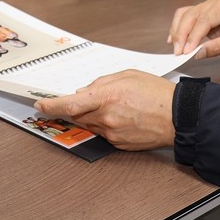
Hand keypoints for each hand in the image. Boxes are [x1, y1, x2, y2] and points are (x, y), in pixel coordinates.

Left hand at [34, 70, 175, 150]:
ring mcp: (112, 133)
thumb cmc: (157, 93)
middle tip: (90, 99)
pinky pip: (103, 133)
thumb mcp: (128, 75)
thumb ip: (102, 82)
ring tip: (116, 106)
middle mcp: (106, 117)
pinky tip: (124, 117)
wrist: (179, 117)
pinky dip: (106, 125)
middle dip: (77, 107)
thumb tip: (84, 91)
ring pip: (90, 124)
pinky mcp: (119, 144)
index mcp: (107, 96)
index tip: (40, 104)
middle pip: (78, 115)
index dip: (52, 105)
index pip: (70, 104)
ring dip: (94, 116)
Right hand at [168, 0, 219, 57]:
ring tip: (175, 47)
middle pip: (190, 15)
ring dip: (177, 31)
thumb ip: (216, 48)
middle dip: (182, 34)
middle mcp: (214, 2)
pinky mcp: (204, 13)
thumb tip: (196, 54)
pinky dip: (179, 27)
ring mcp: (208, 6)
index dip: (193, 36)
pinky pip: (187, 17)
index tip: (186, 52)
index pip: (203, 20)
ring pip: (185, 14)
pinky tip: (174, 39)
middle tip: (178, 52)